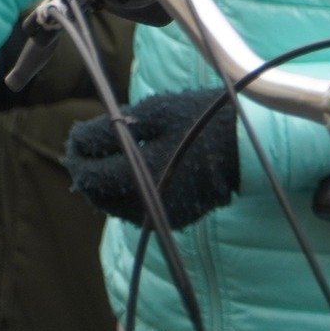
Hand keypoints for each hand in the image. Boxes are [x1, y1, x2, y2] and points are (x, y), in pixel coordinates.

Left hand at [66, 87, 237, 228]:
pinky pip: (137, 208)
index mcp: (138, 175)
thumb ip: (112, 128)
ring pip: (114, 204)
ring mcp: (160, 214)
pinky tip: (138, 172)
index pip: (88, 172)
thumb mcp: (157, 111)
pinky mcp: (175, 218)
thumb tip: (78, 141)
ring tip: (113, 157)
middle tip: (90, 146)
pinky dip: (128, 191)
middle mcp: (145, 203)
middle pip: (97, 193)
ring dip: (106, 182)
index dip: (77, 152)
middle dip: (88, 168)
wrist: (252, 145)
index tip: (77, 136)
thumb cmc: (204, 119)